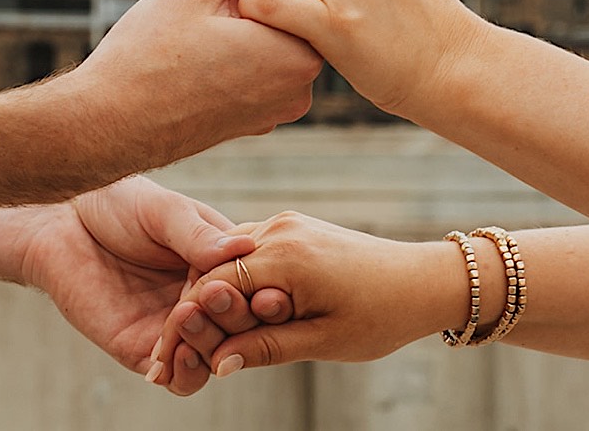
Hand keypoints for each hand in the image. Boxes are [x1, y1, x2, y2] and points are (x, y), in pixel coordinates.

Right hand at [11, 0, 323, 178]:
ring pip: (267, 36)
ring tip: (191, 33)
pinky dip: (232, 50)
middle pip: (286, 9)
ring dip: (237, 19)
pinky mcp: (255, 120)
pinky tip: (192, 55)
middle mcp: (301, 86)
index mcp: (300, 52)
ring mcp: (278, 108)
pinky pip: (254, 67)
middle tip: (200, 5)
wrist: (103, 130)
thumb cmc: (146, 61)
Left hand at [21, 177, 255, 395]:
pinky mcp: (144, 349)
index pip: (258, 288)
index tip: (263, 289)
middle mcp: (204, 299)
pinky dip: (186, 373)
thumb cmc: (116, 204)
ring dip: (210, 346)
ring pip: (215, 357)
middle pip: (241, 328)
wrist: (61, 223)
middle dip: (235, 319)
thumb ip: (198, 234)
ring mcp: (176, 327)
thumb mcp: (163, 211)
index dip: (264, 293)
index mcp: (220, 262)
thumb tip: (245, 247)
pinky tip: (177, 354)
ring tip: (187, 319)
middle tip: (213, 299)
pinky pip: (178, 378)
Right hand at [147, 212, 460, 383]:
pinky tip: (230, 315)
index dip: (184, 328)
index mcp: (284, 255)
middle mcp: (279, 229)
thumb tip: (216, 365)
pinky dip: (233, 282)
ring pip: (226, 260)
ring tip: (197, 342)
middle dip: (190, 313)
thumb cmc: (381, 315)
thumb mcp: (322, 341)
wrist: (423, 280)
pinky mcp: (293, 228)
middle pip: (210, 270)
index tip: (165, 363)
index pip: (209, 289)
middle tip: (172, 360)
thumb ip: (265, 348)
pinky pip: (247, 252)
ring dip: (210, 297)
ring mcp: (286, 224)